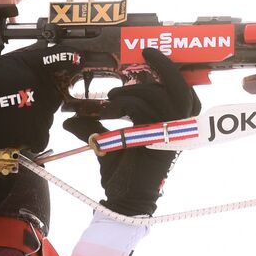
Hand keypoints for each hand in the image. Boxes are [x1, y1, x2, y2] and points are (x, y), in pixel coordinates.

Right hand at [0, 44, 77, 151]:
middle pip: (57, 90)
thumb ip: (8, 48)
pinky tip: (21, 130)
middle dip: (45, 94)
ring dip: (38, 115)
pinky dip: (34, 136)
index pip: (61, 57)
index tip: (74, 61)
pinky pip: (44, 136)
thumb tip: (14, 36)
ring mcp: (39, 110)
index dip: (70, 59)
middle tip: (24, 98)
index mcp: (29, 63)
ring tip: (16, 115)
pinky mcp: (33, 132)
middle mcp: (39, 85)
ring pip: (50, 114)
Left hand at [62, 48, 200, 215]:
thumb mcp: (110, 143)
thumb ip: (97, 126)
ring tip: (112, 99)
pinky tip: (111, 110)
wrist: (124, 201)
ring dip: (132, 90)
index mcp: (173, 127)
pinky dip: (124, 103)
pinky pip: (141, 109)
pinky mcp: (154, 139)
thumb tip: (71, 119)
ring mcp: (168, 134)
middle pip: (180, 88)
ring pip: (158, 94)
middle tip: (145, 54)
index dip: (173, 72)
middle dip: (164, 66)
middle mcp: (176, 129)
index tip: (152, 56)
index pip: (185, 93)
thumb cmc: (123, 175)